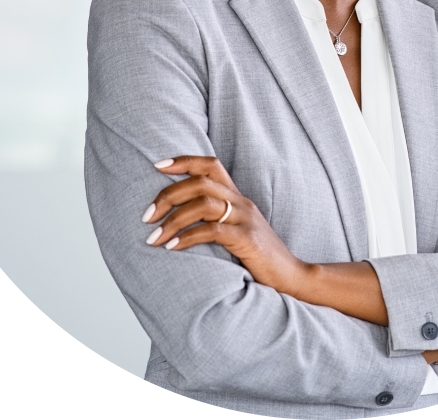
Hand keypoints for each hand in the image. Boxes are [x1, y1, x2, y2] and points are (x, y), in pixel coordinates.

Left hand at [142, 156, 308, 296]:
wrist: (291, 277)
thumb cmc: (258, 258)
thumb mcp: (237, 231)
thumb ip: (216, 220)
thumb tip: (179, 219)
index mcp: (238, 197)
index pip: (211, 165)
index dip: (184, 161)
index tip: (157, 165)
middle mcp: (241, 202)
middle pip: (201, 182)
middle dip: (168, 195)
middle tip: (146, 216)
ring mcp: (245, 219)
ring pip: (204, 203)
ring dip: (173, 219)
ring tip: (153, 237)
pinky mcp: (247, 239)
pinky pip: (212, 231)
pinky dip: (187, 238)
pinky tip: (172, 248)